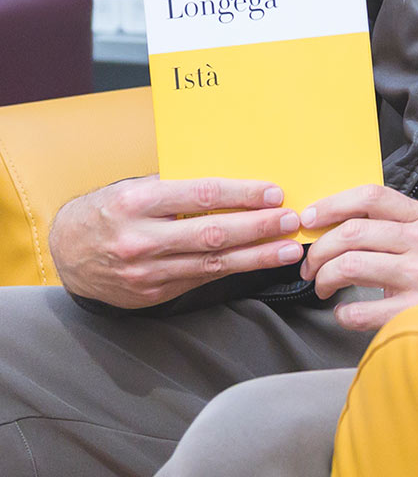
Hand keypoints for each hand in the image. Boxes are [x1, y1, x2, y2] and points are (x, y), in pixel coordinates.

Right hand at [49, 176, 302, 309]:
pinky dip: (232, 272)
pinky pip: (200, 280)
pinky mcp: (153, 294)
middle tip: (290, 220)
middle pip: (212, 233)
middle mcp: (141, 239)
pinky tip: (256, 264)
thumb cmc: (108, 210)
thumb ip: (175, 186)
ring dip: (255, 257)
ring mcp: (147, 271)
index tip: (273, 193)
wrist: (68, 253)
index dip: (241, 194)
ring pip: (212, 264)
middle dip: (257, 227)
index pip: (201, 195)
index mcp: (137, 202)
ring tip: (287, 250)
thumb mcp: (134, 188)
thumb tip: (231, 183)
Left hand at [299, 185, 417, 329]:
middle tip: (310, 264)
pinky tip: (344, 313)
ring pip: (352, 266)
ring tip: (322, 286)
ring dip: (325, 278)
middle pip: (353, 232)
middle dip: (320, 249)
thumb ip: (393, 223)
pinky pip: (362, 310)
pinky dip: (343, 313)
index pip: (371, 196)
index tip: (311, 218)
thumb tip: (337, 222)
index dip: (333, 204)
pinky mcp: (416, 310)